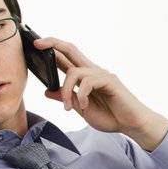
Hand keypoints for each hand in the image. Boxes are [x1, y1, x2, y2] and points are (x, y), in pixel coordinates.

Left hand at [33, 36, 162, 137]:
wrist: (131, 125)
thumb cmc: (110, 117)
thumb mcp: (81, 109)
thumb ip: (67, 98)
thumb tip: (47, 91)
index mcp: (85, 77)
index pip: (66, 58)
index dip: (51, 50)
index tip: (35, 46)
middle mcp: (92, 71)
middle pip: (70, 50)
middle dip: (53, 44)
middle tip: (37, 44)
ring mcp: (101, 74)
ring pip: (74, 72)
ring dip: (66, 91)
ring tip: (69, 108)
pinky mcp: (109, 80)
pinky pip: (87, 82)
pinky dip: (81, 95)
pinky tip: (83, 106)